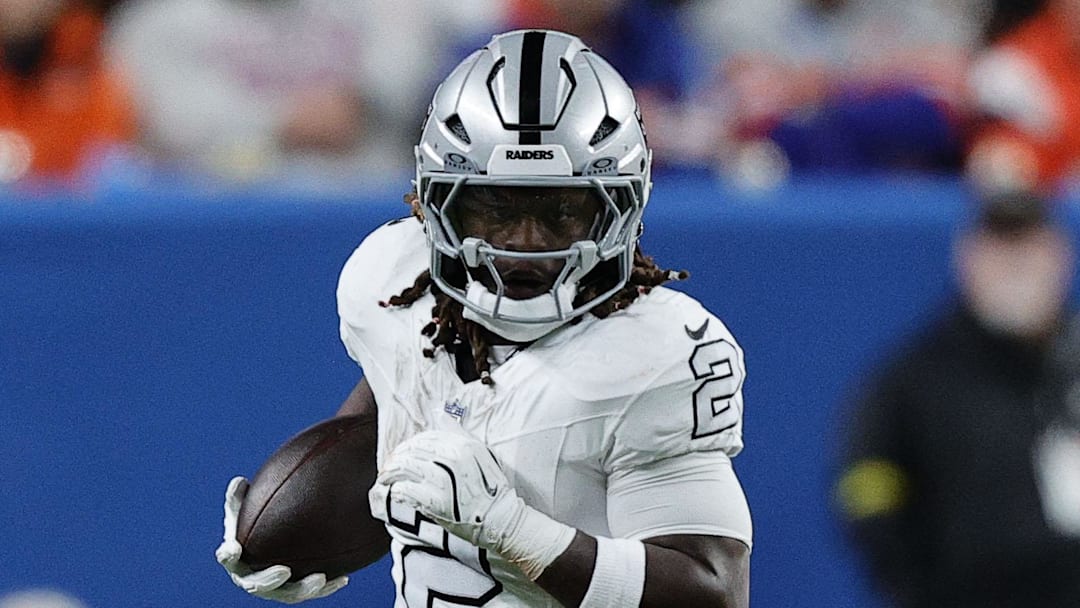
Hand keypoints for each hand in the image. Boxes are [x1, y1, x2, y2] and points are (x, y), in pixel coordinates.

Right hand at [216, 476, 348, 603]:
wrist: (266, 544)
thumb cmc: (251, 523)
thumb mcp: (242, 508)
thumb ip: (239, 496)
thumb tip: (240, 480)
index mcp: (234, 558)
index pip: (227, 557)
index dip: (229, 554)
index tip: (235, 548)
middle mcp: (250, 577)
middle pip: (256, 584)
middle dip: (269, 580)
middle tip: (284, 570)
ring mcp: (272, 588)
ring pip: (287, 594)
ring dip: (302, 589)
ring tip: (320, 578)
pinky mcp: (293, 590)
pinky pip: (309, 592)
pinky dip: (325, 588)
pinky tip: (343, 579)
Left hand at [369, 430, 510, 545]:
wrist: (498, 518)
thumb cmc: (490, 487)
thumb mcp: (480, 453)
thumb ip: (457, 432)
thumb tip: (438, 412)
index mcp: (463, 444)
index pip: (425, 437)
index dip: (409, 444)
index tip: (403, 452)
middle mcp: (452, 459)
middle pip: (411, 450)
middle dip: (396, 457)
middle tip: (389, 465)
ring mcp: (443, 480)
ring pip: (405, 467)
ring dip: (390, 472)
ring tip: (385, 477)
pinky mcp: (435, 501)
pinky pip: (406, 489)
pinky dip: (397, 489)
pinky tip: (395, 491)